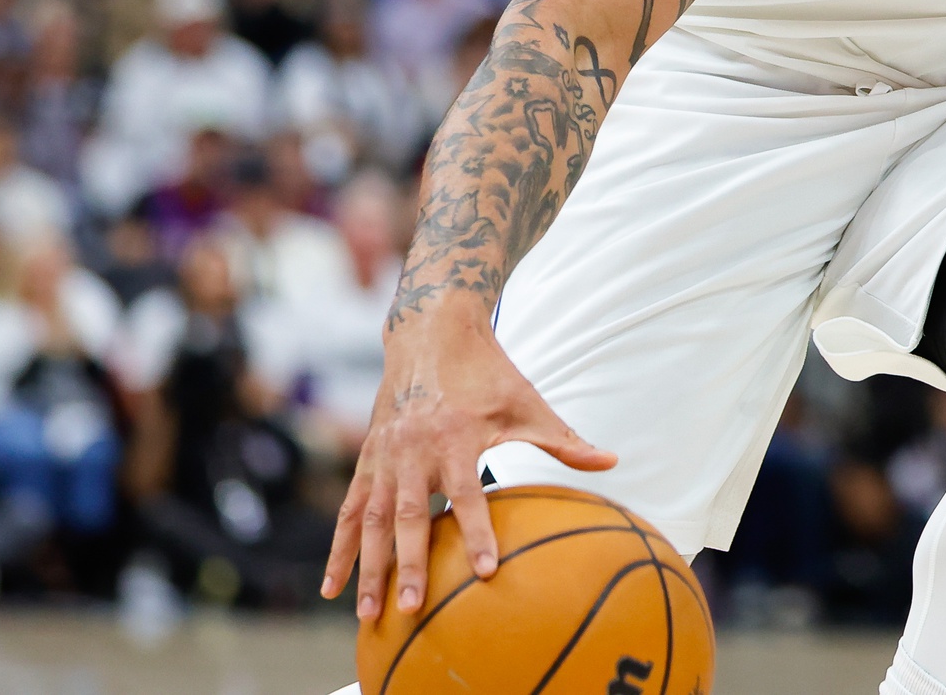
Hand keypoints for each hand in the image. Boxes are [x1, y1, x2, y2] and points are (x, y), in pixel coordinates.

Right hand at [321, 307, 615, 619]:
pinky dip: (341, 548)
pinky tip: (333, 586)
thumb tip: (611, 462)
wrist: (431, 332)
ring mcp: (385, 455)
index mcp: (456, 437)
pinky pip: (351, 510)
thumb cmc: (487, 371)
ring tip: (366, 614)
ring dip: (369, 567)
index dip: (477, 534)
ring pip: (373, 519)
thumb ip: (563, 440)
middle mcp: (414, 449)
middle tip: (414, 608)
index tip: (486, 572)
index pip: (468, 494)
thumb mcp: (527, 402)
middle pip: (411, 515)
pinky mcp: (367, 459)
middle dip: (410, 564)